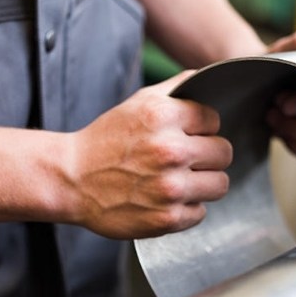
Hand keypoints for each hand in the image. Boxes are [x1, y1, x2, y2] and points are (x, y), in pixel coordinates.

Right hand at [64, 71, 231, 238]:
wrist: (71, 179)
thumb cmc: (106, 140)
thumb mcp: (139, 102)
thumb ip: (178, 87)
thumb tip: (210, 78)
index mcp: (163, 117)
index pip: (214, 120)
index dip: (202, 128)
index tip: (188, 135)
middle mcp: (170, 151)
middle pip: (223, 153)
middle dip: (208, 155)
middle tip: (187, 159)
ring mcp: (170, 188)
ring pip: (220, 184)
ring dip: (203, 183)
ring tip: (180, 180)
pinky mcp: (167, 219)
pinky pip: (200, 212)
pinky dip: (186, 208)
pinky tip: (166, 200)